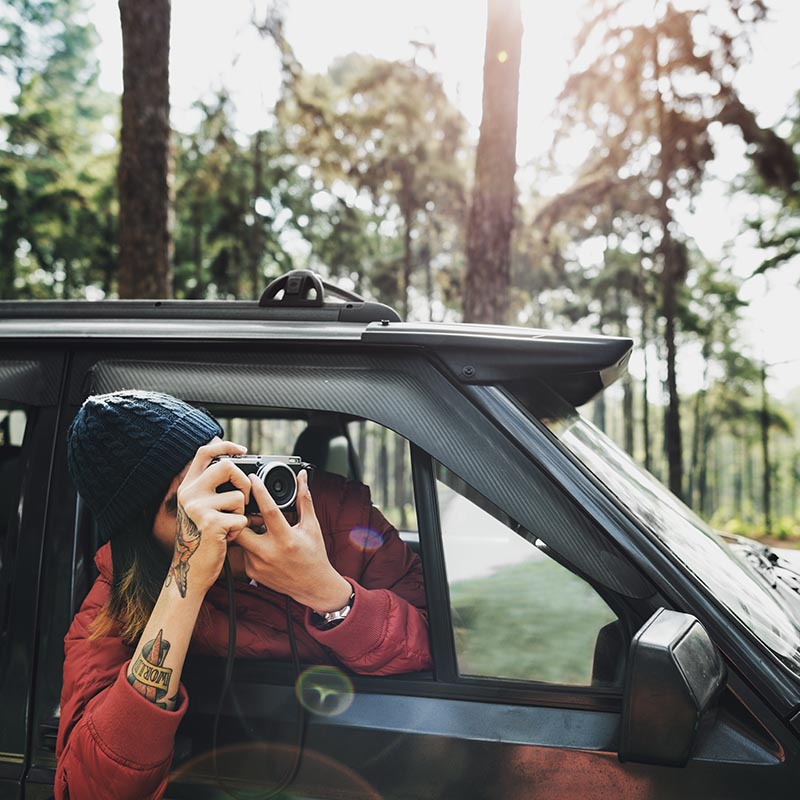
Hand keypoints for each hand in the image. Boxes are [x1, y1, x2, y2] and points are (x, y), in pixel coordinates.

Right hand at [166, 439, 251, 597]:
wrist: (191, 571)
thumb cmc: (203, 540)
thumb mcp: (202, 510)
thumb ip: (216, 490)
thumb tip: (247, 475)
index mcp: (188, 487)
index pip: (204, 453)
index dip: (226, 445)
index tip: (243, 450)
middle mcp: (190, 493)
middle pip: (226, 466)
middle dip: (244, 482)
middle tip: (244, 499)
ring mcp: (199, 508)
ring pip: (238, 497)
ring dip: (241, 514)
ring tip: (229, 527)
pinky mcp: (212, 523)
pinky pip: (242, 519)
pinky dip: (240, 530)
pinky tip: (227, 538)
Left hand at [235, 470, 351, 611]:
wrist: (313, 586)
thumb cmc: (314, 555)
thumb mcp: (311, 526)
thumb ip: (304, 500)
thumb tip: (302, 477)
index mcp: (286, 538)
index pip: (268, 510)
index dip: (259, 492)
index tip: (252, 479)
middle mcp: (269, 553)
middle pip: (241, 527)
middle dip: (241, 515)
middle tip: (247, 509)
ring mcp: (258, 565)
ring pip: (240, 540)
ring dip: (245, 530)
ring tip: (257, 527)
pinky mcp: (252, 573)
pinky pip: (243, 553)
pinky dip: (249, 545)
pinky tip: (260, 544)